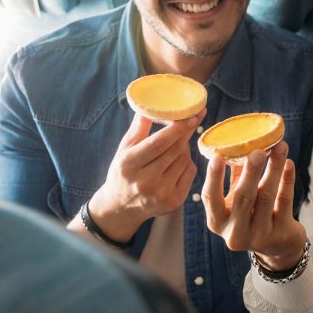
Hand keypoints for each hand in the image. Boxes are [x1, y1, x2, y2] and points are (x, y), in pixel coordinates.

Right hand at [87, 110, 203, 241]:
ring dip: (184, 148)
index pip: (158, 143)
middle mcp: (145, 182)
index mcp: (129, 165)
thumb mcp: (123, 150)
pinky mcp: (173, 201)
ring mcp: (160, 194)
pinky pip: (190, 172)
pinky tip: (176, 162)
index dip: (177, 128)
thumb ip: (138, 129)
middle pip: (175, 150)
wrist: (121, 207)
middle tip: (192, 120)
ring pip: (185, 160)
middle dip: (185, 133)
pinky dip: (187, 163)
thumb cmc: (123, 172)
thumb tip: (150, 106)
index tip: (192, 115)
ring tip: (174, 146)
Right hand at [202, 141, 306, 270]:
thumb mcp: (237, 200)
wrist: (277, 245)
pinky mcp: (281, 233)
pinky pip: (284, 201)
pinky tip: (288, 164)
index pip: (211, 198)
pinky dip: (287, 180)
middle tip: (258, 150)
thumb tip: (235, 144)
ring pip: (267, 196)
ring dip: (274, 169)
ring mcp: (259, 235)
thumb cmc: (252, 215)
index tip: (217, 156)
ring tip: (280, 147)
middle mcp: (235, 232)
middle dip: (251, 171)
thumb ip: (234, 177)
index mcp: (218, 222)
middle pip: (243, 198)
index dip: (214, 178)